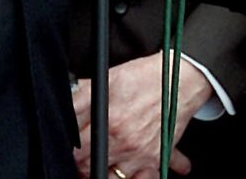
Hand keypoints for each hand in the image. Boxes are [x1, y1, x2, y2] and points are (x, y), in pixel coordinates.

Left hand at [73, 53, 209, 176]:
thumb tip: (65, 106)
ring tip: (104, 163)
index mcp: (109, 120)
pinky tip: (133, 173)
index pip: (78, 149)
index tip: (71, 147)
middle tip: (83, 156)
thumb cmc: (146, 77)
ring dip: (106, 173)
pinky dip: (140, 178)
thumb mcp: (108, 78)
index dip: (71, 150)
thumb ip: (82, 95)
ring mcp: (140, 153)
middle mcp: (124, 141)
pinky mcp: (156, 158)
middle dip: (83, 163)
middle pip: (90, 167)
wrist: (181, 80)